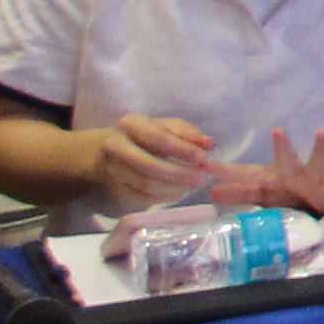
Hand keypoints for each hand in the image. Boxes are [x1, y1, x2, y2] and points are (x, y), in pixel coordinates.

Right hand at [94, 115, 221, 212]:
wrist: (115, 151)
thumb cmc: (150, 135)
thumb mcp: (169, 126)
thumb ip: (190, 133)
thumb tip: (209, 144)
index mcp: (131, 124)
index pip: (157, 138)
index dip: (182, 149)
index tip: (204, 158)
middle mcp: (116, 147)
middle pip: (149, 166)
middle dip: (180, 174)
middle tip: (203, 178)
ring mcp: (113, 170)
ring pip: (147, 185)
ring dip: (176, 188)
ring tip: (196, 184)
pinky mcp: (117, 189)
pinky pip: (144, 198)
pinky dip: (167, 197)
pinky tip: (182, 191)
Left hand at [205, 127, 323, 217]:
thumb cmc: (296, 194)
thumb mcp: (268, 195)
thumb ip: (242, 193)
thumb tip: (211, 191)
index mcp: (273, 182)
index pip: (247, 175)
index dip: (227, 171)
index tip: (204, 164)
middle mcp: (293, 178)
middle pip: (285, 162)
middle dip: (281, 149)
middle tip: (276, 132)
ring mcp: (315, 184)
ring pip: (317, 165)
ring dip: (320, 149)